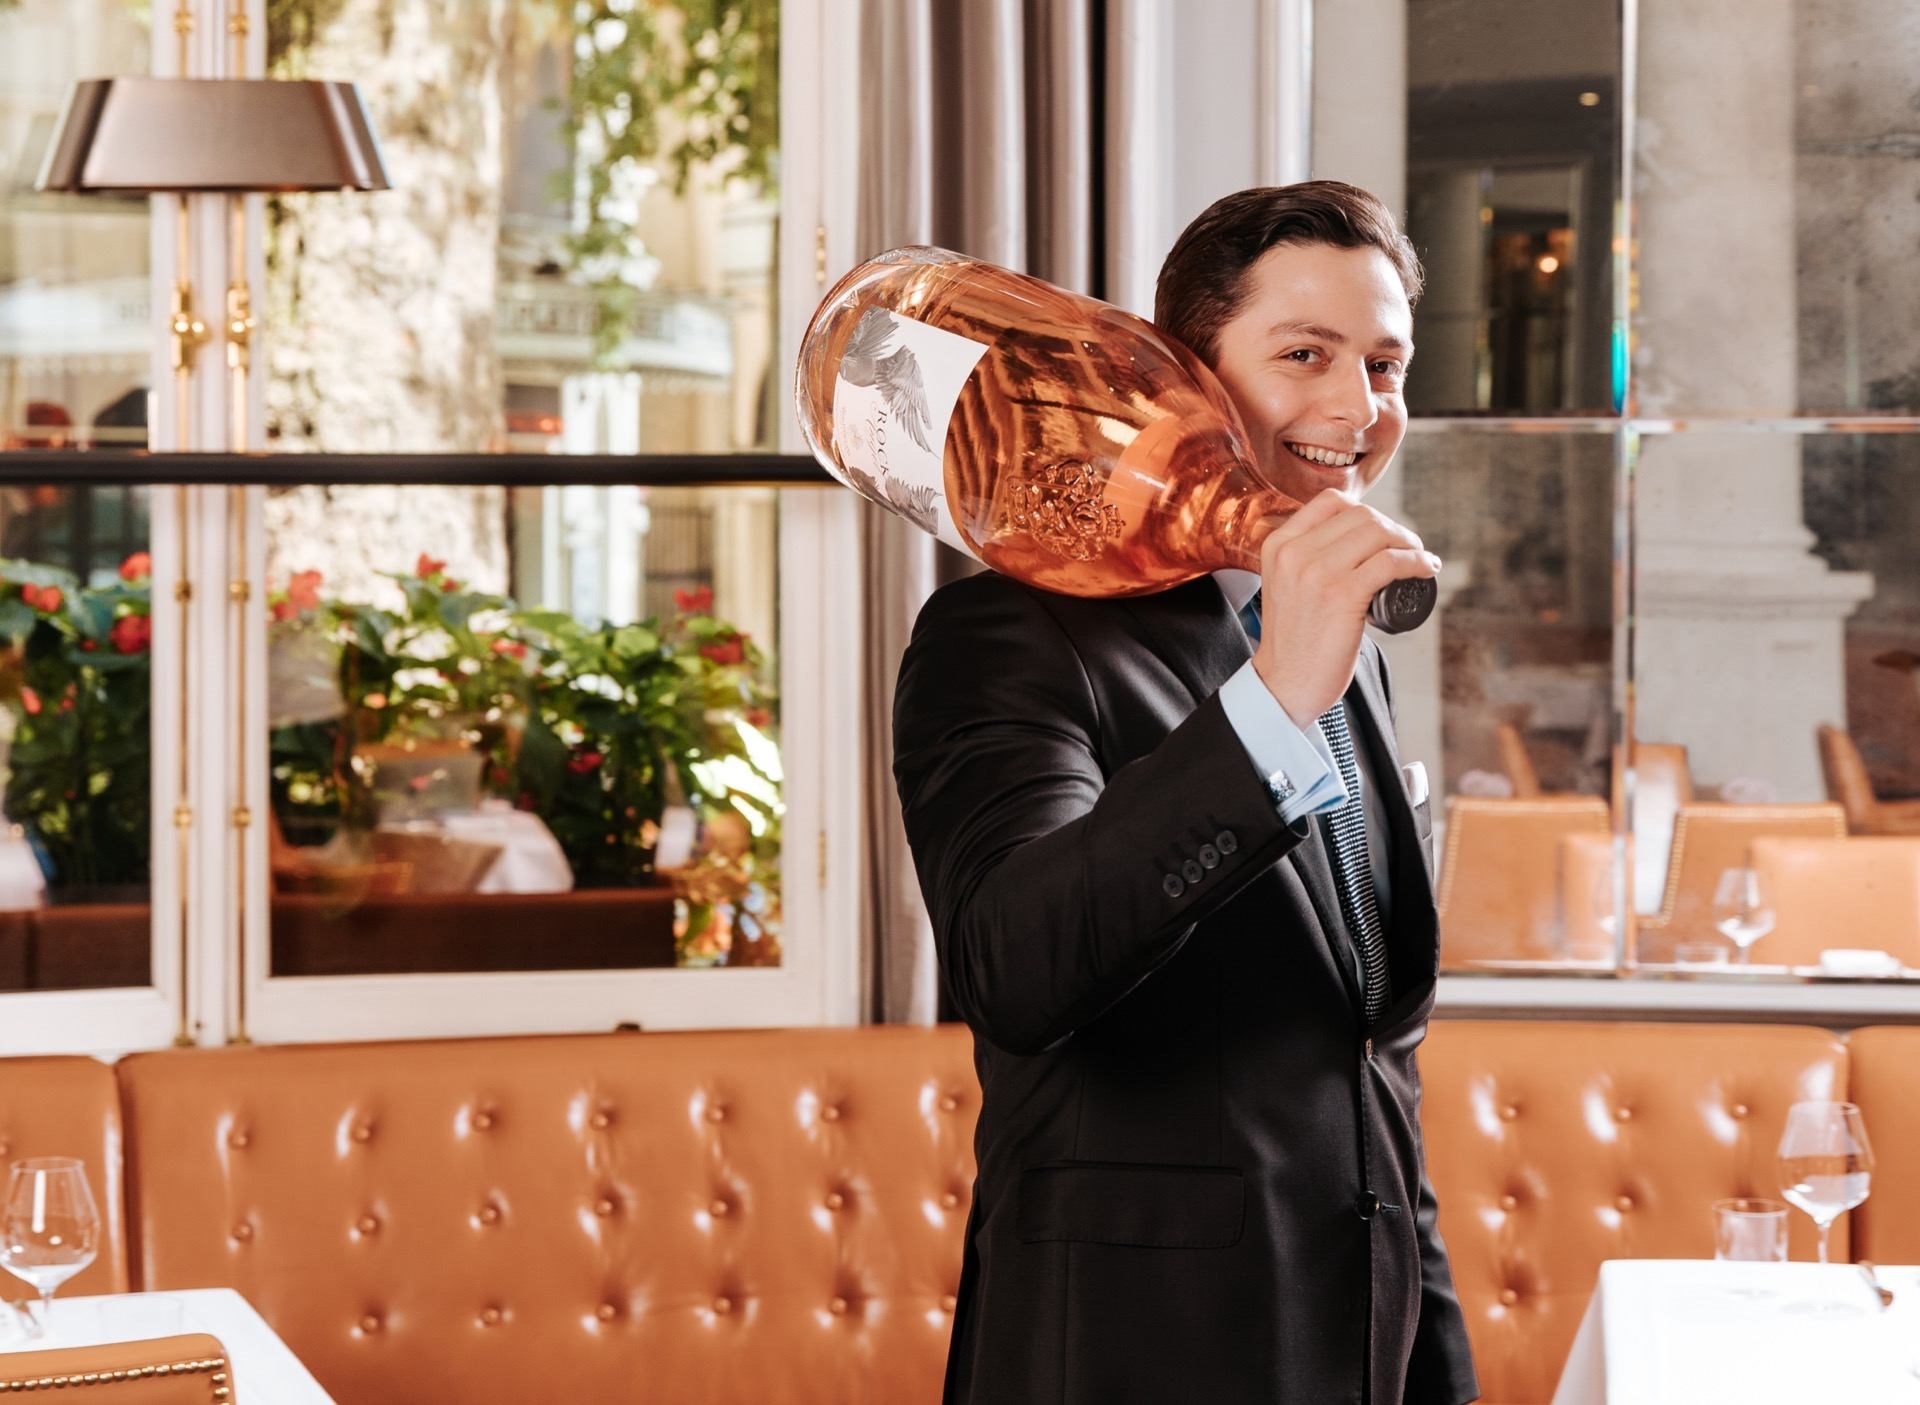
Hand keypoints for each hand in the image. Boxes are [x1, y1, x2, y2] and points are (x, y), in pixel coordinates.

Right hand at [1249, 489, 1439, 727]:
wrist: (1284, 684)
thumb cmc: (1293, 642)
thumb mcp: (1284, 585)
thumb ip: (1302, 561)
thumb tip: (1346, 543)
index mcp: (1278, 545)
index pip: (1331, 501)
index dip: (1366, 511)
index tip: (1381, 533)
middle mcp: (1294, 552)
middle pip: (1361, 515)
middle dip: (1393, 528)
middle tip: (1407, 549)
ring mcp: (1317, 572)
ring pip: (1377, 532)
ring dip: (1409, 541)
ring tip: (1419, 559)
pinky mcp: (1342, 595)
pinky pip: (1391, 562)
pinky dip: (1417, 561)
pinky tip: (1426, 568)